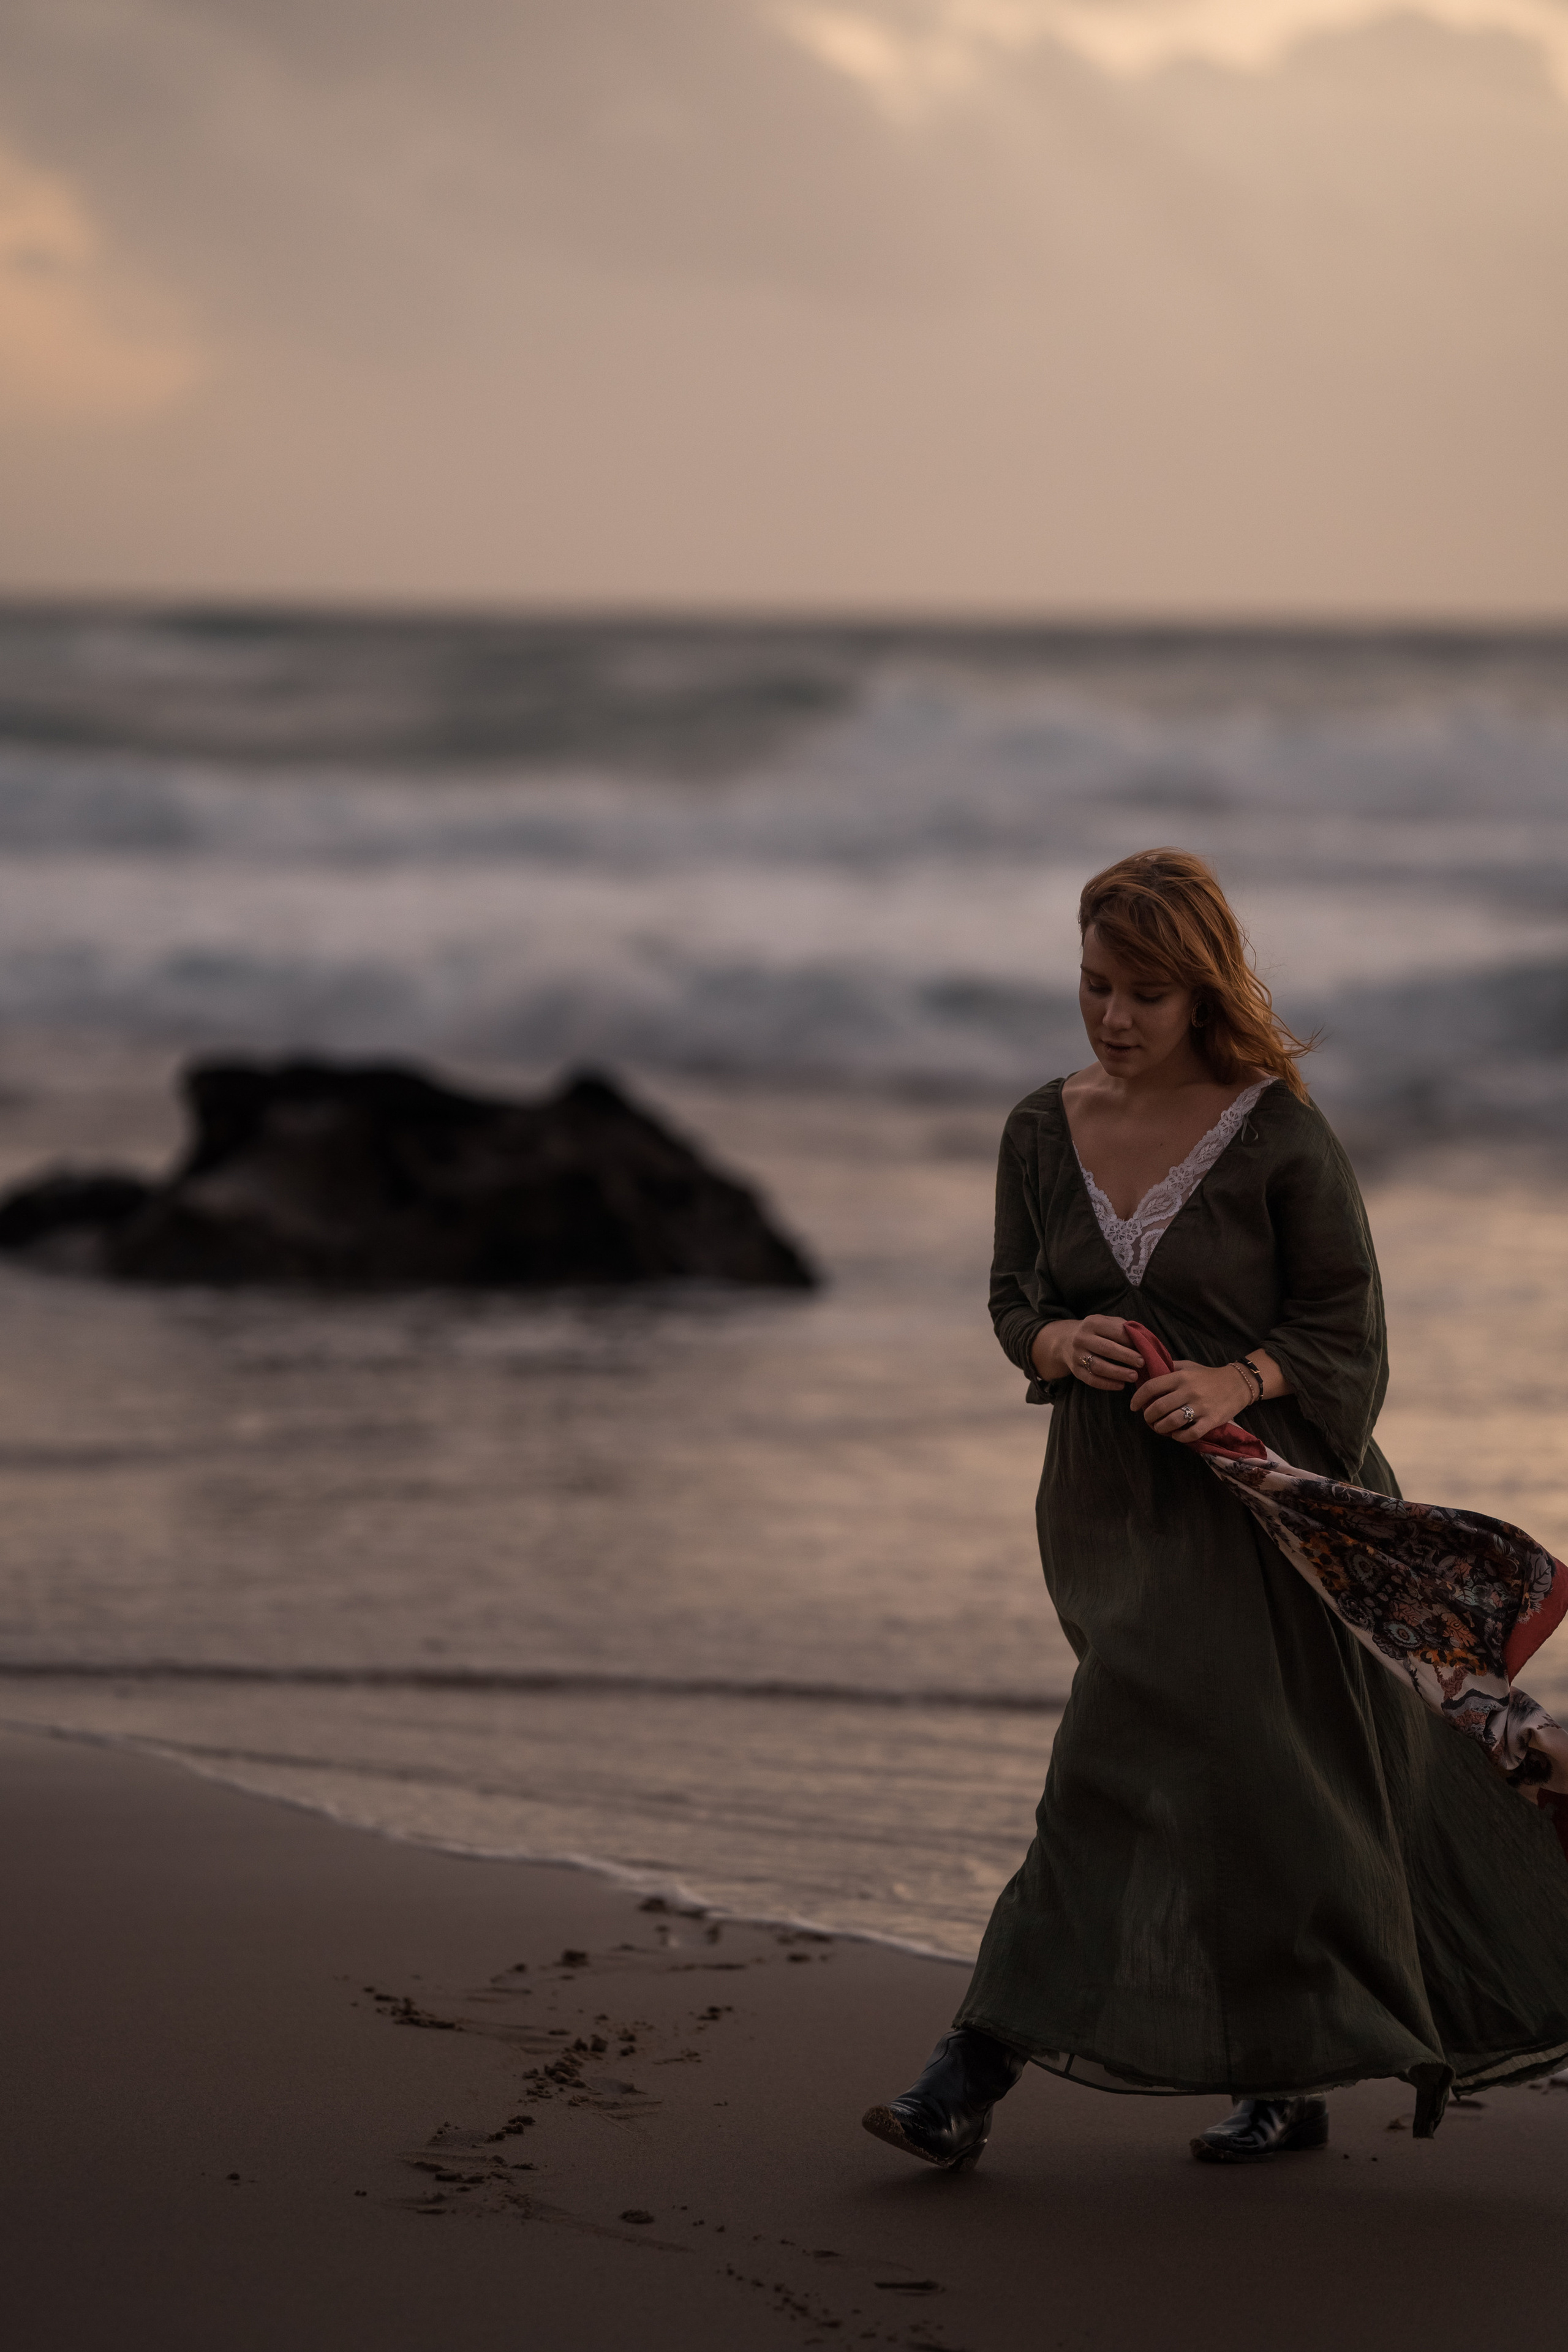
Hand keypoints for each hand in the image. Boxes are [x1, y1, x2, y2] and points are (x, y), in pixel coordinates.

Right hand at [1033, 1314, 1142, 1391]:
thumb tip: (1144, 1340)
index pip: (1115, 1331)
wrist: (1065, 1341)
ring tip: (1134, 1376)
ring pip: (1098, 1366)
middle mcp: (1082, 1338)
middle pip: (1106, 1348)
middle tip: (1142, 1363)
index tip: (1144, 1348)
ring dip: (1118, 1373)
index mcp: (1092, 1323)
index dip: (1131, 1340)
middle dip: (1126, 1356)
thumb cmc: (1095, 1332)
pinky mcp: (1075, 1370)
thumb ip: (1123, 1328)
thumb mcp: (1105, 1322)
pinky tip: (1120, 1385)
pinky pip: (1091, 1380)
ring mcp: (1077, 1355)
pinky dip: (1107, 1384)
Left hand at [1129, 1359, 1252, 1445]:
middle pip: (1158, 1407)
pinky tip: (1176, 1435)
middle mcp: (1189, 1391)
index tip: (1133, 1406)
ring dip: (1160, 1428)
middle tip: (1148, 1419)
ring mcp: (1200, 1407)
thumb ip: (1169, 1369)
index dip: (1138, 1398)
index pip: (1151, 1387)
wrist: (1238, 1383)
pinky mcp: (1211, 1420)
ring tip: (1159, 1428)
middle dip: (1148, 1417)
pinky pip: (1190, 1434)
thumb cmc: (1209, 1375)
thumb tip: (1146, 1372)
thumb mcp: (1188, 1366)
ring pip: (1171, 1422)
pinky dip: (1179, 1437)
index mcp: (1180, 1377)